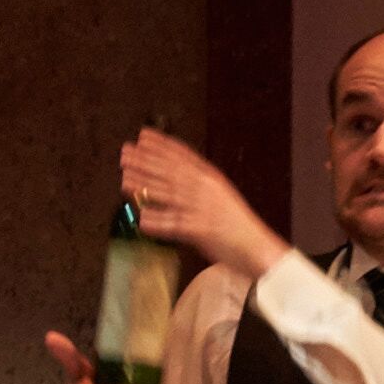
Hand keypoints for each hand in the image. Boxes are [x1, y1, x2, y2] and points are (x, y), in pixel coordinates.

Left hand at [118, 127, 286, 280]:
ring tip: (125, 180)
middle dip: (146, 161)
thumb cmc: (238, 226)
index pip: (184, 157)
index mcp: (212, 180)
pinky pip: (175, 226)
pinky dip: (158, 223)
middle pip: (171, 172)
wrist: (259, 248)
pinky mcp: (202, 230)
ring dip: (145, 187)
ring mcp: (204, 209)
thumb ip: (199, 186)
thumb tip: (174, 179)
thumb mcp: (220, 197)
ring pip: (169, 195)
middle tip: (126, 153)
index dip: (162, 145)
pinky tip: (142, 220)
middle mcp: (207, 190)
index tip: (144, 136)